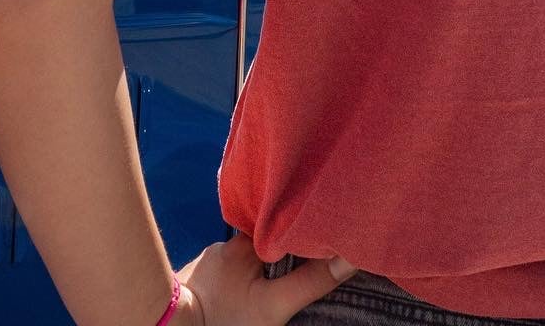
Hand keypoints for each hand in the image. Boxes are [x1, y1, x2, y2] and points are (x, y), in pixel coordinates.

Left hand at [174, 235, 354, 324]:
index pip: (280, 228)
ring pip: (242, 261)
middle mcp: (225, 245)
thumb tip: (349, 258)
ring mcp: (207, 262)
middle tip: (293, 271)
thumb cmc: (225, 317)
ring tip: (266, 288)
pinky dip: (235, 282)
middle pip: (262, 245)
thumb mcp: (273, 305)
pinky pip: (223, 274)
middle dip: (277, 256)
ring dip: (254, 272)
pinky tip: (240, 296)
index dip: (299, 233)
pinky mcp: (195, 279)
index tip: (318, 237)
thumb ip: (310, 281)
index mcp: (246, 243)